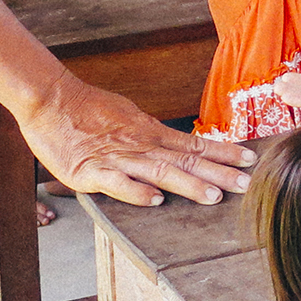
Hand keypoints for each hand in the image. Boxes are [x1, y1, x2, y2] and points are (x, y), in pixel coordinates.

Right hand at [18, 73, 253, 205]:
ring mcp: (117, 158)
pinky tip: (155, 201)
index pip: (194, 144)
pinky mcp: (90, 171)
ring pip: (159, 172)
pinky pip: (117, 183)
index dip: (223, 153)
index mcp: (150, 133)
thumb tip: (177, 146)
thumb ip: (152, 135)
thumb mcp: (129, 118)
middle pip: (185, 160)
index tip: (249, 159)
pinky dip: (136, 192)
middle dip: (218, 173)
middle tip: (246, 183)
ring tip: (214, 196)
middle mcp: (141, 145)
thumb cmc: (87, 110)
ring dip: (188, 184)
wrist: (51, 99)